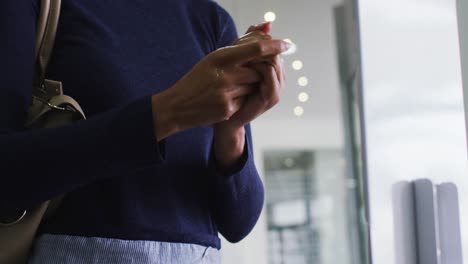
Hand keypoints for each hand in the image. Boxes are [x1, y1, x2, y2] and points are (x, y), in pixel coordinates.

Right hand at [151, 38, 289, 140]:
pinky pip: (246, 101)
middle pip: (258, 70)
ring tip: (229, 88)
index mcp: (220, 56)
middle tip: (242, 75)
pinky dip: (240, 100)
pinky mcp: (227, 109)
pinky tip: (225, 100)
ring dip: (249, 87)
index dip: (274, 46)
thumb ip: (242, 43)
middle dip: (256, 73)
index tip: (287, 44)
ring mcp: (226, 92)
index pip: (255, 48)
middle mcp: (224, 73)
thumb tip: (267, 27)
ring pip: (254, 86)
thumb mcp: (214, 58)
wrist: (178, 106)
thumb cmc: (199, 79)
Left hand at [213, 23, 285, 171]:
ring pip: (273, 59)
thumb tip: (265, 22)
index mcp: (274, 68)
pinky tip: (242, 66)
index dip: (258, 40)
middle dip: (258, 46)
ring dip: (256, 55)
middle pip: (275, 50)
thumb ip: (250, 44)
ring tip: (240, 57)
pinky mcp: (272, 96)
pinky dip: (256, 66)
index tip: (238, 42)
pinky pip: (269, 72)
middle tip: (239, 46)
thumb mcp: (240, 62)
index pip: (272, 44)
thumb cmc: (230, 89)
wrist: (225, 117)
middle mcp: (280, 77)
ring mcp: (278, 87)